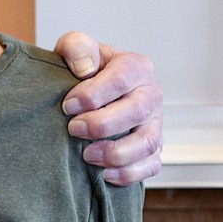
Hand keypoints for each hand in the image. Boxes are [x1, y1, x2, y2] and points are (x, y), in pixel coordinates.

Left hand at [54, 32, 163, 185]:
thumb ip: (77, 47)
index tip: (67, 106)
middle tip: (73, 129)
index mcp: (135, 67)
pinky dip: (129, 173)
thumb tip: (84, 68)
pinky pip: (151, 165)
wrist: (90, 93)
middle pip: (136, 112)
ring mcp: (155, 123)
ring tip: (87, 155)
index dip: (93, 95)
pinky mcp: (153, 148)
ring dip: (116, 153)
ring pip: (147, 142)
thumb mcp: (76, 49)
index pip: (121, 79)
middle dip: (101, 124)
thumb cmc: (84, 71)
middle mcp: (150, 94)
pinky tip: (105, 174)